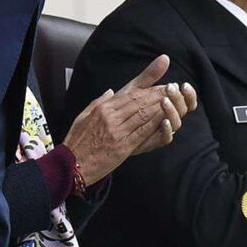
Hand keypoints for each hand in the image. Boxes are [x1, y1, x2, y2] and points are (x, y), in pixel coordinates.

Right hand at [59, 55, 195, 184]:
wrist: (72, 164)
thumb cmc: (76, 141)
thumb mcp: (83, 115)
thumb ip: (98, 101)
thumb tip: (111, 91)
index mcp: (103, 108)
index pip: (130, 93)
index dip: (148, 87)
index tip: (161, 82)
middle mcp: (111, 116)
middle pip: (139, 101)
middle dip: (158, 94)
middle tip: (173, 89)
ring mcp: (117, 131)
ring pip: (143, 114)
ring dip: (160, 106)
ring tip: (174, 101)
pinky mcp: (123, 146)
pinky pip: (142, 132)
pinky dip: (156, 124)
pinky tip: (167, 119)